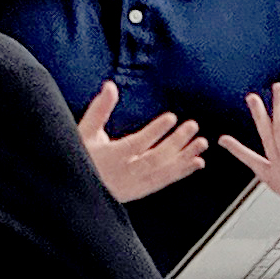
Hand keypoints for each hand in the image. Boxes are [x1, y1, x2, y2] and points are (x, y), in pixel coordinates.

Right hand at [75, 82, 207, 200]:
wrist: (77, 192)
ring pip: (164, 171)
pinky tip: (197, 163)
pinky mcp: (141, 191)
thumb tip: (110, 86)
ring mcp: (134, 185)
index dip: (155, 131)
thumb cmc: (81, 157)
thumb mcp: (85, 131)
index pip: (137, 143)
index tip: (171, 117)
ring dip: (184, 157)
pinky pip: (164, 182)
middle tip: (193, 125)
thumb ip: (100, 109)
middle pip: (155, 158)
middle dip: (176, 142)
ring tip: (202, 143)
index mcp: (110, 157)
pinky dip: (182, 173)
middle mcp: (125, 174)